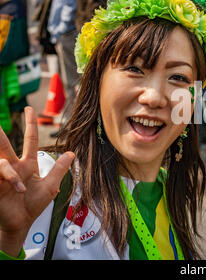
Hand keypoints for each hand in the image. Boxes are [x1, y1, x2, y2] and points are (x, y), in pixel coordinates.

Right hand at [0, 107, 73, 255]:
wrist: (21, 223)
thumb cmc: (34, 205)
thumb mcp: (51, 186)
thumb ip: (59, 170)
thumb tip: (72, 153)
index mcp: (28, 164)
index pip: (29, 139)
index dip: (30, 124)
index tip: (29, 109)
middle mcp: (14, 166)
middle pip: (5, 145)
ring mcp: (4, 175)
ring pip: (0, 161)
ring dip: (7, 172)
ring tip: (19, 187)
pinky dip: (7, 179)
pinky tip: (15, 189)